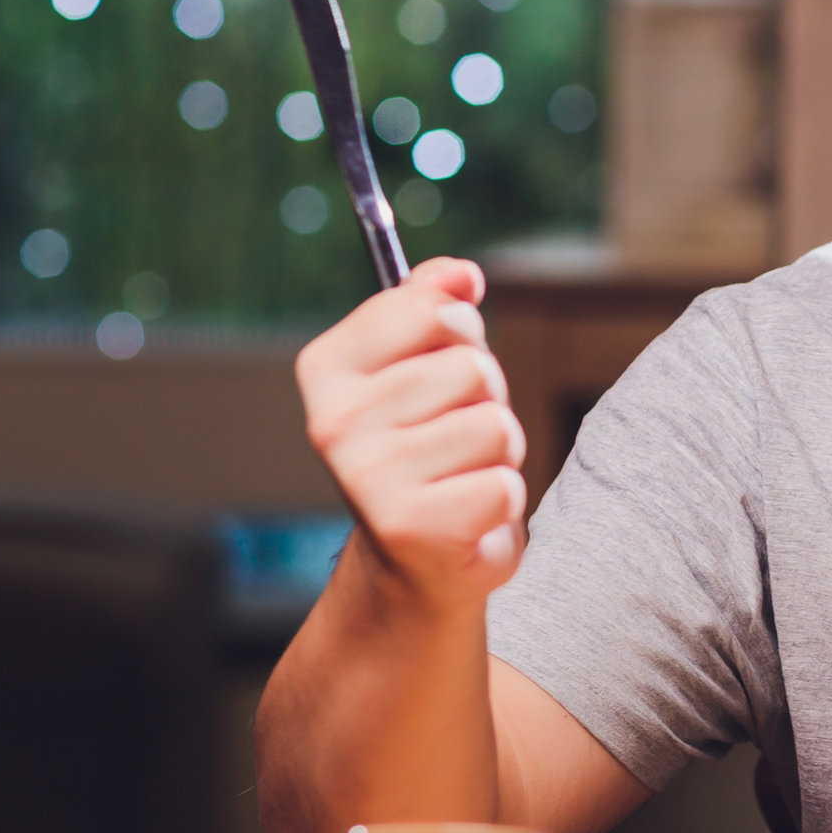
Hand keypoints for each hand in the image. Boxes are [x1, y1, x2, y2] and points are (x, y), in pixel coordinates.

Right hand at [295, 257, 526, 601]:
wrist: (418, 560)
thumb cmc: (429, 448)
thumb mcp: (425, 366)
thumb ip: (434, 306)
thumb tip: (460, 273)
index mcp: (328, 368)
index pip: (428, 308)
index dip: (461, 329)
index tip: (447, 355)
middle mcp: (335, 422)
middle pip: (471, 367)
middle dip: (487, 397)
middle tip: (457, 434)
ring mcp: (367, 478)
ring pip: (494, 426)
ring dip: (500, 450)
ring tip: (464, 472)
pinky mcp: (410, 528)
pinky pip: (503, 485)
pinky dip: (503, 499)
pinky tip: (469, 513)